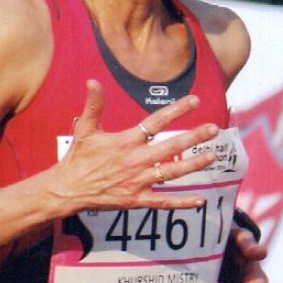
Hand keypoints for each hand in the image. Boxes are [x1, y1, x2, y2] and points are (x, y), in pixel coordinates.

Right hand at [52, 80, 219, 212]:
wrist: (68, 189)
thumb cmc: (78, 159)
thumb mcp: (85, 129)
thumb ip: (94, 105)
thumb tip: (93, 80)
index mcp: (126, 141)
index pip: (156, 122)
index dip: (177, 110)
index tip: (196, 101)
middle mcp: (136, 161)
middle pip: (171, 148)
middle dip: (194, 138)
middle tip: (214, 130)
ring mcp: (138, 182)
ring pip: (172, 173)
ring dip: (194, 165)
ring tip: (212, 157)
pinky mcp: (137, 199)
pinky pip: (163, 202)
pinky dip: (182, 202)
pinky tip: (200, 200)